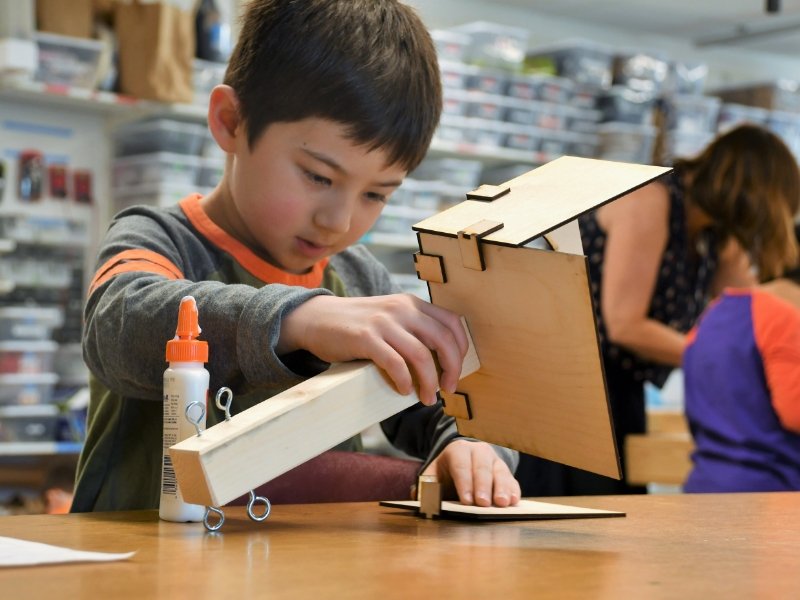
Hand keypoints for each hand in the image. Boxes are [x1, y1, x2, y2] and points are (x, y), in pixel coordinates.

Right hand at [278, 294, 468, 405]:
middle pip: (443, 340)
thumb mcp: (391, 318)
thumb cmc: (357, 325)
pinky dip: (404, 381)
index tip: (457, 370)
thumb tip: (442, 363)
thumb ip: (414, 330)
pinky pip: (395, 363)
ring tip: (426, 398)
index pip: (452, 322)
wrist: (317, 318)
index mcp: (412, 303)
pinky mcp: (365, 338)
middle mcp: (401, 309)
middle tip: (448, 389)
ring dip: (429, 382)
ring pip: (421, 355)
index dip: (461, 349)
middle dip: (452, 369)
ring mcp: (383, 322)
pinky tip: (403, 390)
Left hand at [421, 439, 520, 506]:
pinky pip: (512, 480)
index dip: (464, 482)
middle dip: (483, 486)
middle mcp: (479, 452)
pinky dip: (513, 490)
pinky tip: (514, 501)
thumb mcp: (434, 473)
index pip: (461, 465)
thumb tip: (416, 496)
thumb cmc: (447, 471)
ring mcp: (494, 461)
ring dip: (502, 488)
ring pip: (500, 472)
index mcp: (458, 450)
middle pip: (482, 468)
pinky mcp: (506, 471)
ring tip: (502, 503)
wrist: (464, 460)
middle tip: (483, 503)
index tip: (466, 500)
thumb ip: (426, 484)